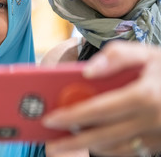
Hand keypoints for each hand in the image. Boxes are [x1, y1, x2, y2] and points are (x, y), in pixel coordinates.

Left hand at [42, 41, 160, 155]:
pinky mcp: (160, 144)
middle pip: (102, 136)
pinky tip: (93, 140)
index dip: (71, 116)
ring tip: (65, 142)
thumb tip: (86, 73)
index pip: (98, 110)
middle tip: (50, 143)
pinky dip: (108, 149)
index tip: (50, 119)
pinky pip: (128, 151)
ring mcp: (157, 136)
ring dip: (88, 146)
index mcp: (145, 96)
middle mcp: (151, 120)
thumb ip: (115, 56)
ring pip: (114, 148)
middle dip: (72, 142)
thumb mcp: (147, 53)